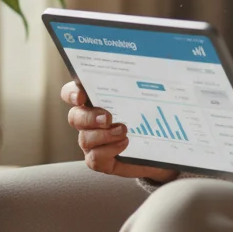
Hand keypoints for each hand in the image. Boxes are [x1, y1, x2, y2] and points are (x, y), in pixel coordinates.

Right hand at [62, 80, 177, 183]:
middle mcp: (88, 122)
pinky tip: (125, 143)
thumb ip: (139, 86)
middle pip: (74, 117)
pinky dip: (109, 150)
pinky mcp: (100, 160)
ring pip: (85, 139)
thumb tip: (147, 70)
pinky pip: (94, 158)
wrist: (160, 148)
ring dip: (104, 135)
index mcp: (94, 102)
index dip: (71, 93)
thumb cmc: (149, 118)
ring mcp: (92, 142)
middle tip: (107, 118)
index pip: (72, 94)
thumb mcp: (147, 100)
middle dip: (89, 117)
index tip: (81, 96)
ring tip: (124, 131)